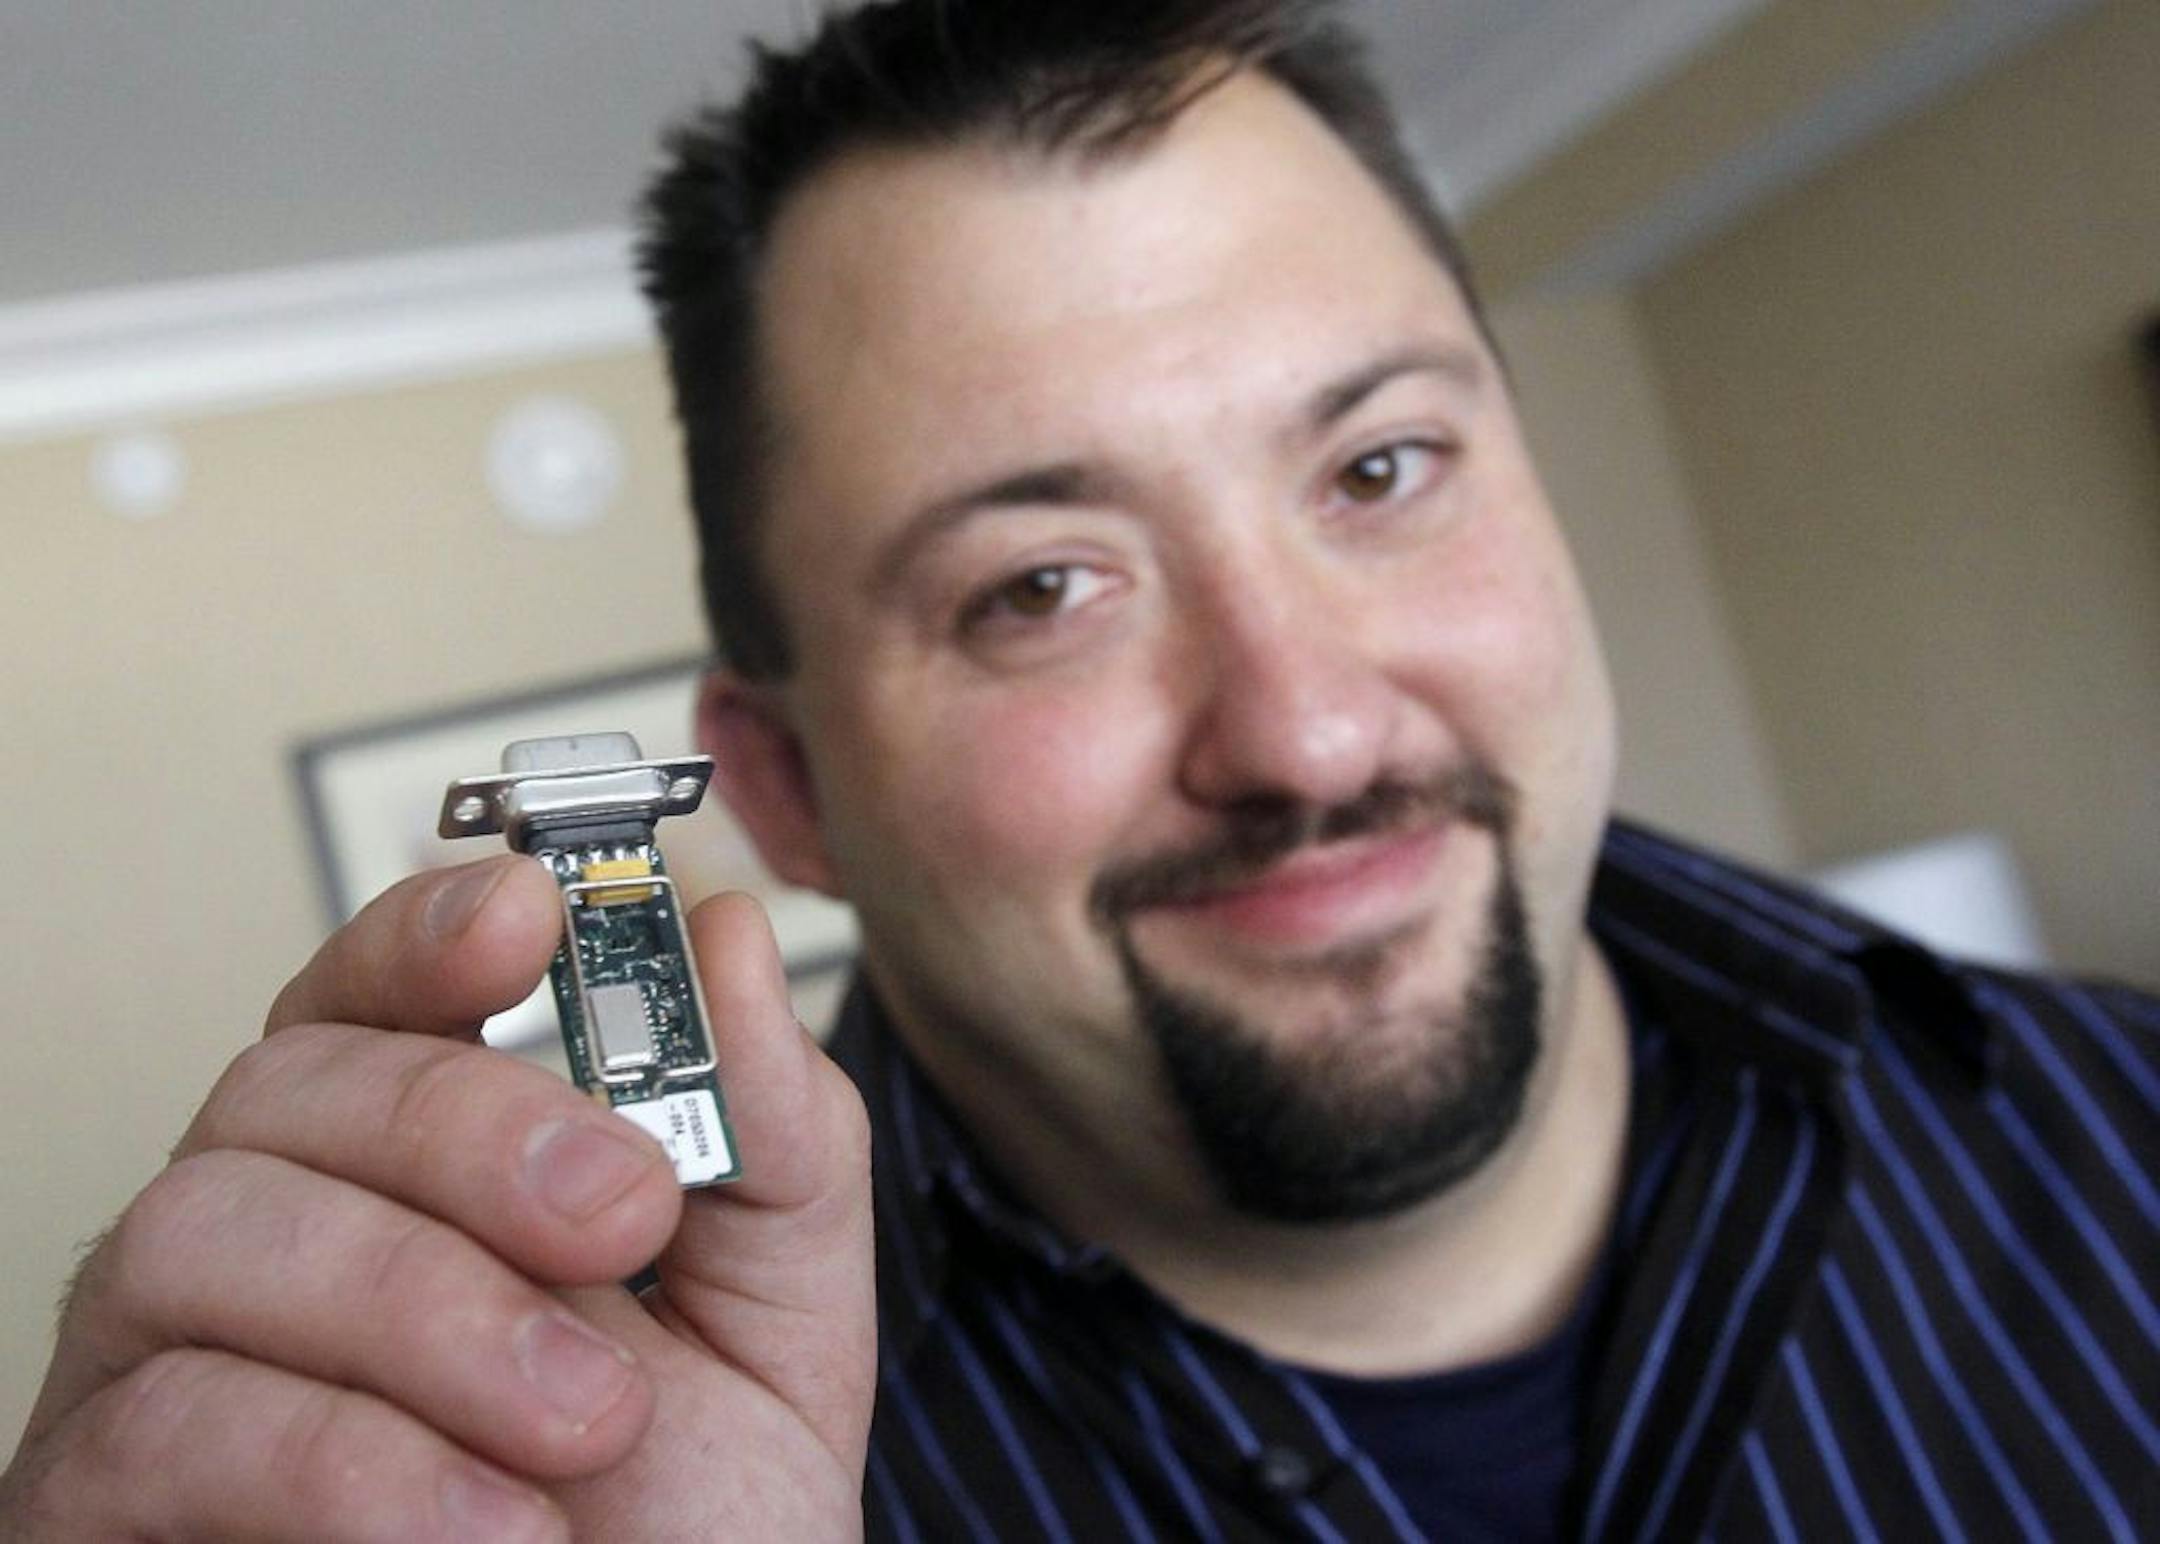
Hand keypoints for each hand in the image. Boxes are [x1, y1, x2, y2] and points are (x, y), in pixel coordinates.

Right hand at [0, 856, 873, 1540]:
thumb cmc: (687, 1515)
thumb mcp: (774, 1312)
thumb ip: (772, 1127)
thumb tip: (730, 936)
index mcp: (417, 1163)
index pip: (374, 990)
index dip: (429, 931)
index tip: (527, 920)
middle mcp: (273, 1226)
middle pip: (290, 1078)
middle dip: (469, 1129)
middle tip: (624, 1215)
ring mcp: (167, 1354)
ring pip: (209, 1227)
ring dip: (426, 1310)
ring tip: (590, 1419)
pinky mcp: (104, 1495)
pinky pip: (171, 1421)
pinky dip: (353, 1467)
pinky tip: (499, 1525)